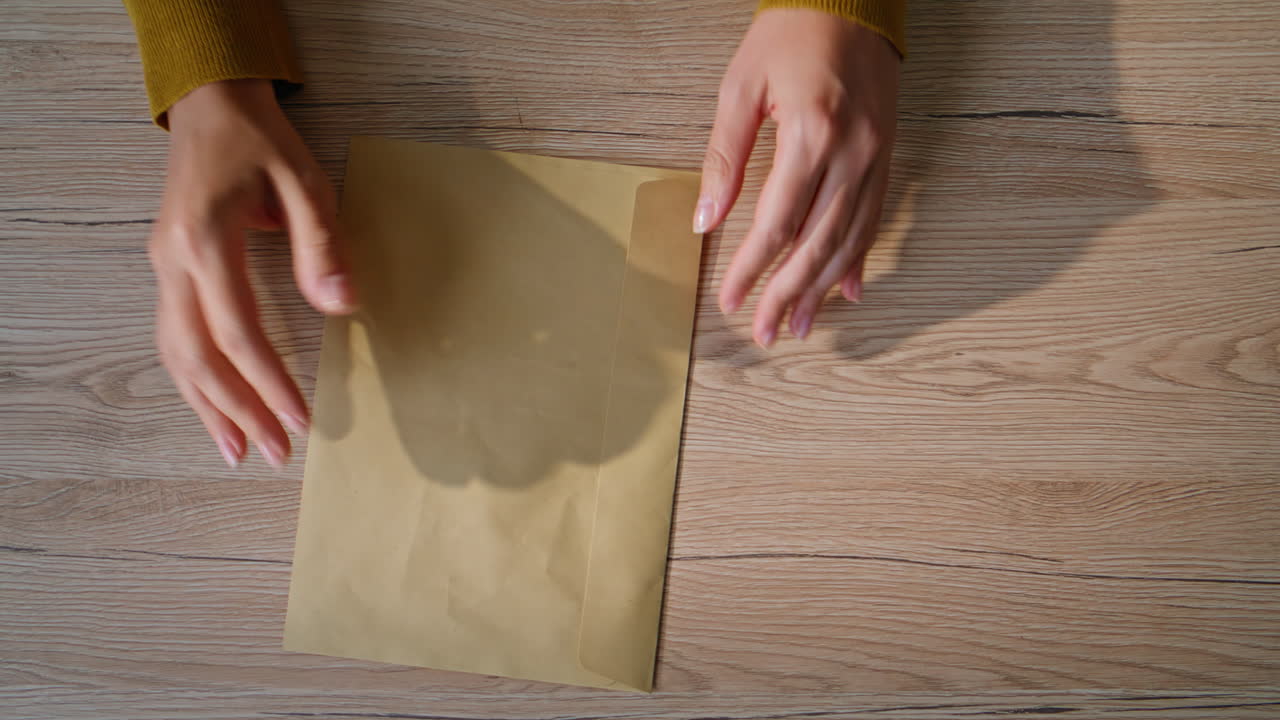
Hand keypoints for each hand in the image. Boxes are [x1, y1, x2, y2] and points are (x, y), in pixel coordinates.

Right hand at [148, 79, 354, 468]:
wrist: (210, 105)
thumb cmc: (261, 140)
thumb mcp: (305, 181)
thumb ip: (323, 244)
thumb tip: (342, 305)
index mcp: (207, 241)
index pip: (237, 332)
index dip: (269, 382)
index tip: (299, 419)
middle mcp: (173, 262)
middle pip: (198, 356)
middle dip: (237, 410)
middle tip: (273, 453)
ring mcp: (163, 267)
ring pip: (175, 354)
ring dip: (207, 406)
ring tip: (237, 450)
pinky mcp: (167, 270)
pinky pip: (173, 337)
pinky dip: (191, 380)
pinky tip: (212, 408)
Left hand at [696, 9, 899, 346]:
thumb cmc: (790, 35)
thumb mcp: (740, 88)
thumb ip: (724, 157)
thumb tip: (707, 219)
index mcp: (811, 134)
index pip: (776, 223)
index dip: (751, 268)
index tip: (731, 300)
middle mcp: (851, 153)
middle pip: (816, 244)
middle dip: (787, 294)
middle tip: (766, 332)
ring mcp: (876, 157)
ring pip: (850, 239)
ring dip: (822, 288)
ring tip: (800, 325)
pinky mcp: (888, 155)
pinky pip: (874, 218)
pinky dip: (858, 258)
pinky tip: (847, 291)